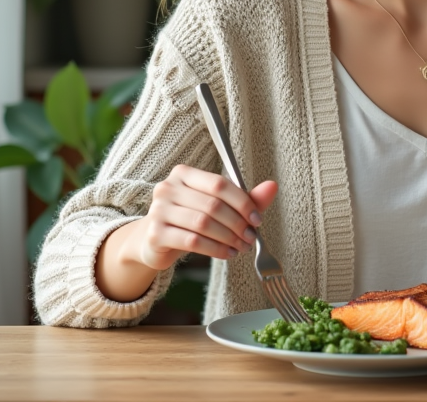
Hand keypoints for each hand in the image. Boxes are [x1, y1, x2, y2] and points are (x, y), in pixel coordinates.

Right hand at [131, 165, 278, 271]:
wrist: (154, 240)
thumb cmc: (189, 218)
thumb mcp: (216, 205)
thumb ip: (244, 198)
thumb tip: (272, 186)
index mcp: (183, 174)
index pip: (219, 184)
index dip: (242, 202)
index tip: (257, 219)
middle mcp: (168, 188)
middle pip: (213, 205)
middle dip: (238, 224)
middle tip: (251, 237)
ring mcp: (158, 210)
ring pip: (204, 224)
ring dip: (229, 238)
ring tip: (242, 247)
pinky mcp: (155, 234)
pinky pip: (193, 241)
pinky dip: (216, 249)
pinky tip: (228, 254)